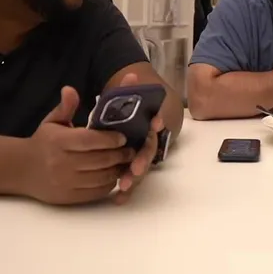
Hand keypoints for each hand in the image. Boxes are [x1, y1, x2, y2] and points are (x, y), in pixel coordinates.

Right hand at [21, 86, 133, 204]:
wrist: (21, 170)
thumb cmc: (42, 142)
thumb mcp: (52, 122)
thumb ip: (65, 107)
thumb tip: (70, 89)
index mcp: (58, 141)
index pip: (90, 140)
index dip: (110, 139)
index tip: (123, 137)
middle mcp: (61, 163)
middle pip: (100, 160)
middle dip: (120, 154)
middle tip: (131, 149)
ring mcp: (65, 182)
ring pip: (102, 177)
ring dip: (117, 169)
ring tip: (125, 161)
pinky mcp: (69, 197)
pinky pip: (97, 192)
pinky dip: (109, 183)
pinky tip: (113, 175)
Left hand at [111, 72, 161, 204]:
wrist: (124, 121)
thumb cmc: (120, 111)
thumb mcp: (117, 100)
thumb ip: (124, 90)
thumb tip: (131, 75)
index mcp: (144, 123)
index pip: (153, 124)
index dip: (155, 125)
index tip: (155, 124)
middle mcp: (145, 140)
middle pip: (148, 150)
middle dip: (143, 160)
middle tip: (136, 168)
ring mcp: (140, 155)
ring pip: (141, 168)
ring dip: (136, 178)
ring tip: (124, 187)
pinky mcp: (131, 168)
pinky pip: (132, 179)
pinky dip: (127, 190)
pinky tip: (119, 198)